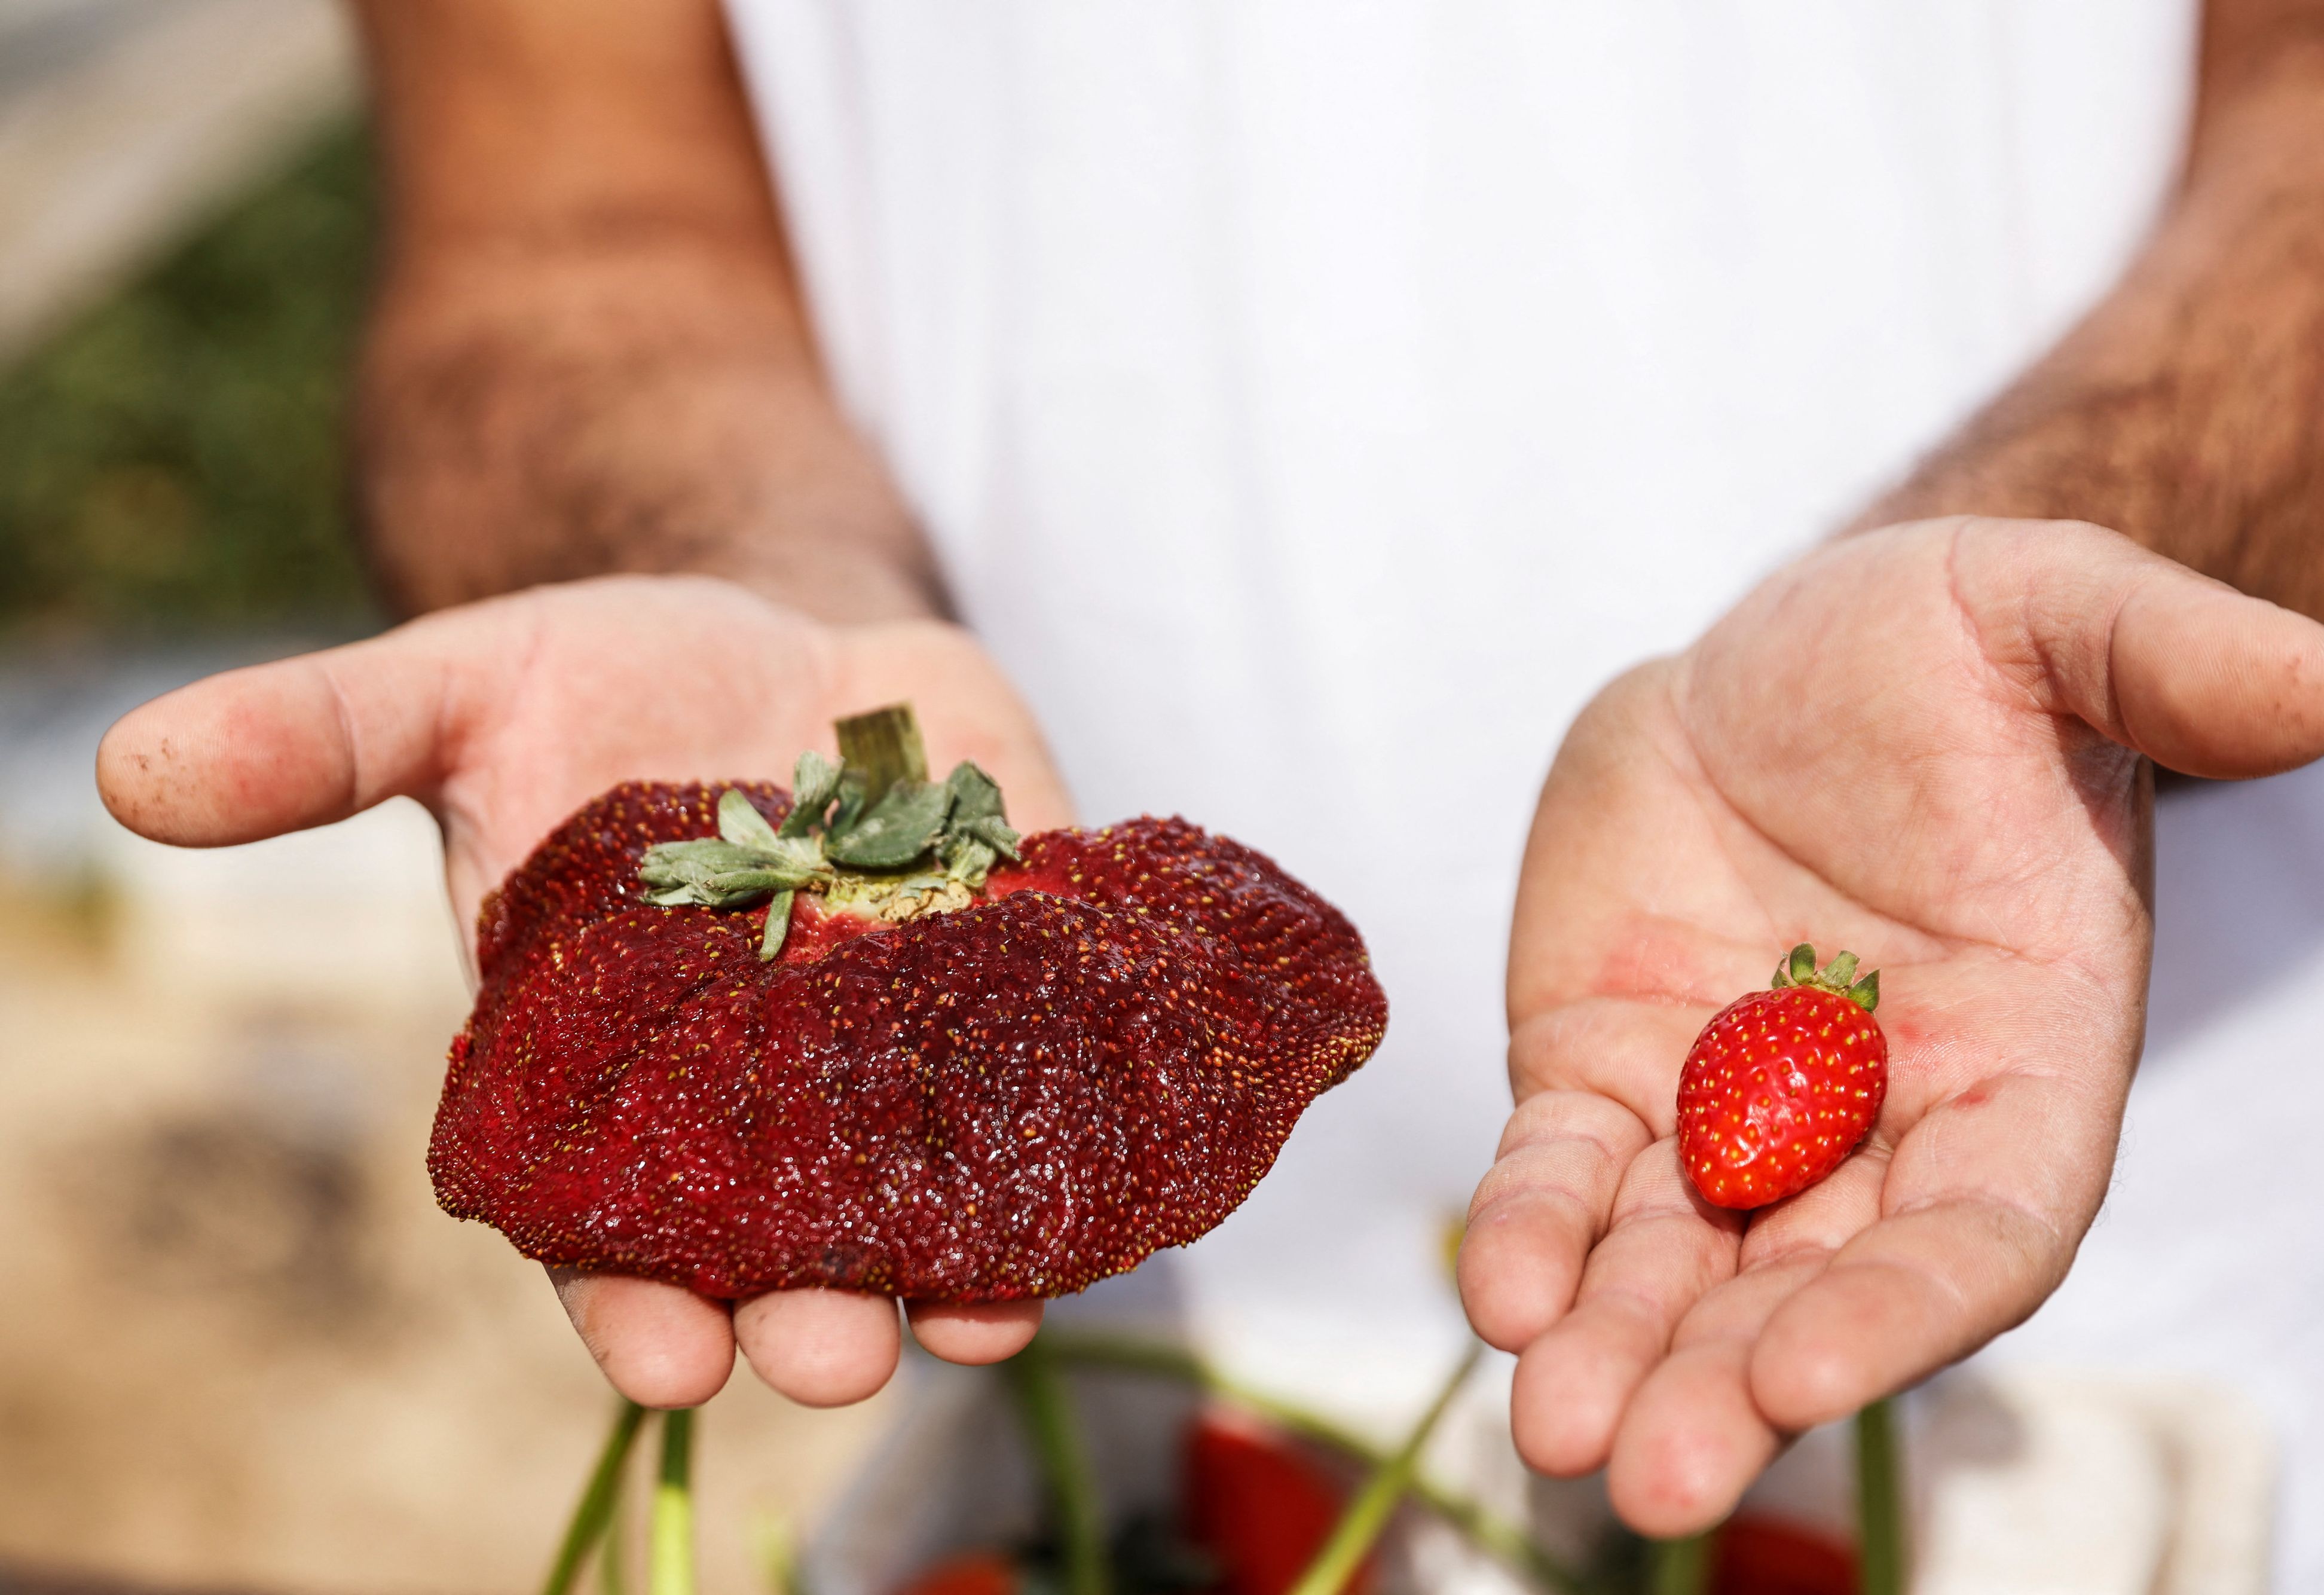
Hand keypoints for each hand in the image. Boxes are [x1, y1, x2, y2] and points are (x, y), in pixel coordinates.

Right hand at [97, 575, 1073, 1408]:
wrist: (772, 620)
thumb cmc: (597, 677)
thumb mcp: (456, 690)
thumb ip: (321, 741)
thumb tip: (130, 770)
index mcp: (615, 1076)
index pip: (615, 1229)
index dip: (636, 1301)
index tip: (669, 1358)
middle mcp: (765, 1093)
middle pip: (789, 1236)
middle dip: (816, 1301)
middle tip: (844, 1354)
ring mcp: (903, 1038)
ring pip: (938, 1186)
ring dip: (970, 1257)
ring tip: (996, 1314)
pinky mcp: (1018, 963)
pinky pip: (1058, 1067)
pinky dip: (1087, 1118)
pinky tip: (1117, 1179)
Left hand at [1457, 518, 2323, 1532]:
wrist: (1792, 653)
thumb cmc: (1951, 643)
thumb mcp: (2055, 613)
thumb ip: (2164, 658)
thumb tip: (2311, 684)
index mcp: (2019, 1061)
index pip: (1978, 1230)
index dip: (1900, 1311)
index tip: (1801, 1378)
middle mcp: (1878, 1121)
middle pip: (1811, 1286)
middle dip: (1730, 1382)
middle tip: (1649, 1477)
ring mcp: (1728, 1110)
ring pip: (1675, 1260)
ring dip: (1616, 1350)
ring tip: (1553, 1432)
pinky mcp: (1606, 1068)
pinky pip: (1566, 1172)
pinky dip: (1532, 1233)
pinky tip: (1497, 1292)